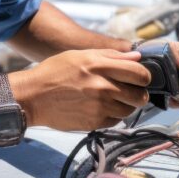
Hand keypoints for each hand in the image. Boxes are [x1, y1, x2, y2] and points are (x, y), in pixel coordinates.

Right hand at [11, 49, 150, 130]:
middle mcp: (102, 86)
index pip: (140, 74)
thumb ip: (111, 55)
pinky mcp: (94, 122)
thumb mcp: (80, 55)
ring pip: (129, 110)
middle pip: (140, 95)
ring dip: (126, 105)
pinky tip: (100, 108)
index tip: (141, 78)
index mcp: (99, 65)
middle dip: (138, 93)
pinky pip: (116, 120)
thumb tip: (136, 57)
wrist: (33, 97)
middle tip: (130, 91)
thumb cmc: (54, 72)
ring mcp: (99, 107)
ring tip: (111, 99)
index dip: (145, 77)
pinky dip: (113, 115)